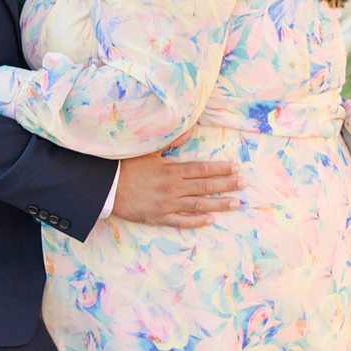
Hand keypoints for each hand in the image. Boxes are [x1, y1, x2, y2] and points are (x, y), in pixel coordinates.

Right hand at [109, 149, 243, 228]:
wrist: (106, 187)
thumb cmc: (126, 167)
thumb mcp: (148, 151)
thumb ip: (171, 142)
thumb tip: (189, 129)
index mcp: (171, 170)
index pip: (203, 169)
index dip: (221, 169)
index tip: (236, 168)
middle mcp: (173, 188)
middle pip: (206, 186)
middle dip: (227, 185)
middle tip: (244, 184)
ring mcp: (167, 204)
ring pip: (199, 204)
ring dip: (219, 204)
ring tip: (236, 203)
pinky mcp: (158, 217)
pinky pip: (181, 221)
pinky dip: (196, 221)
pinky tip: (210, 220)